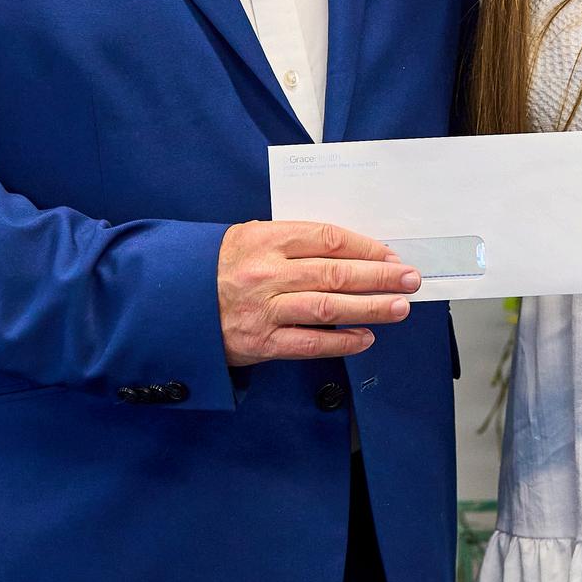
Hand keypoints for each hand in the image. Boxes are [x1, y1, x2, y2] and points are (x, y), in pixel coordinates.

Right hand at [217, 221, 421, 365]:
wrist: (172, 303)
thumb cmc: (217, 267)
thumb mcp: (248, 237)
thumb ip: (291, 241)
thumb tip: (347, 251)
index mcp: (267, 240)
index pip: (328, 239)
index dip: (365, 247)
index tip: (390, 255)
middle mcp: (267, 273)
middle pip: (336, 273)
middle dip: (379, 277)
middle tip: (409, 279)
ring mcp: (265, 309)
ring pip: (328, 307)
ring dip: (370, 308)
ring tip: (399, 308)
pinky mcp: (261, 342)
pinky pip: (310, 343)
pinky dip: (341, 341)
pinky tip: (365, 337)